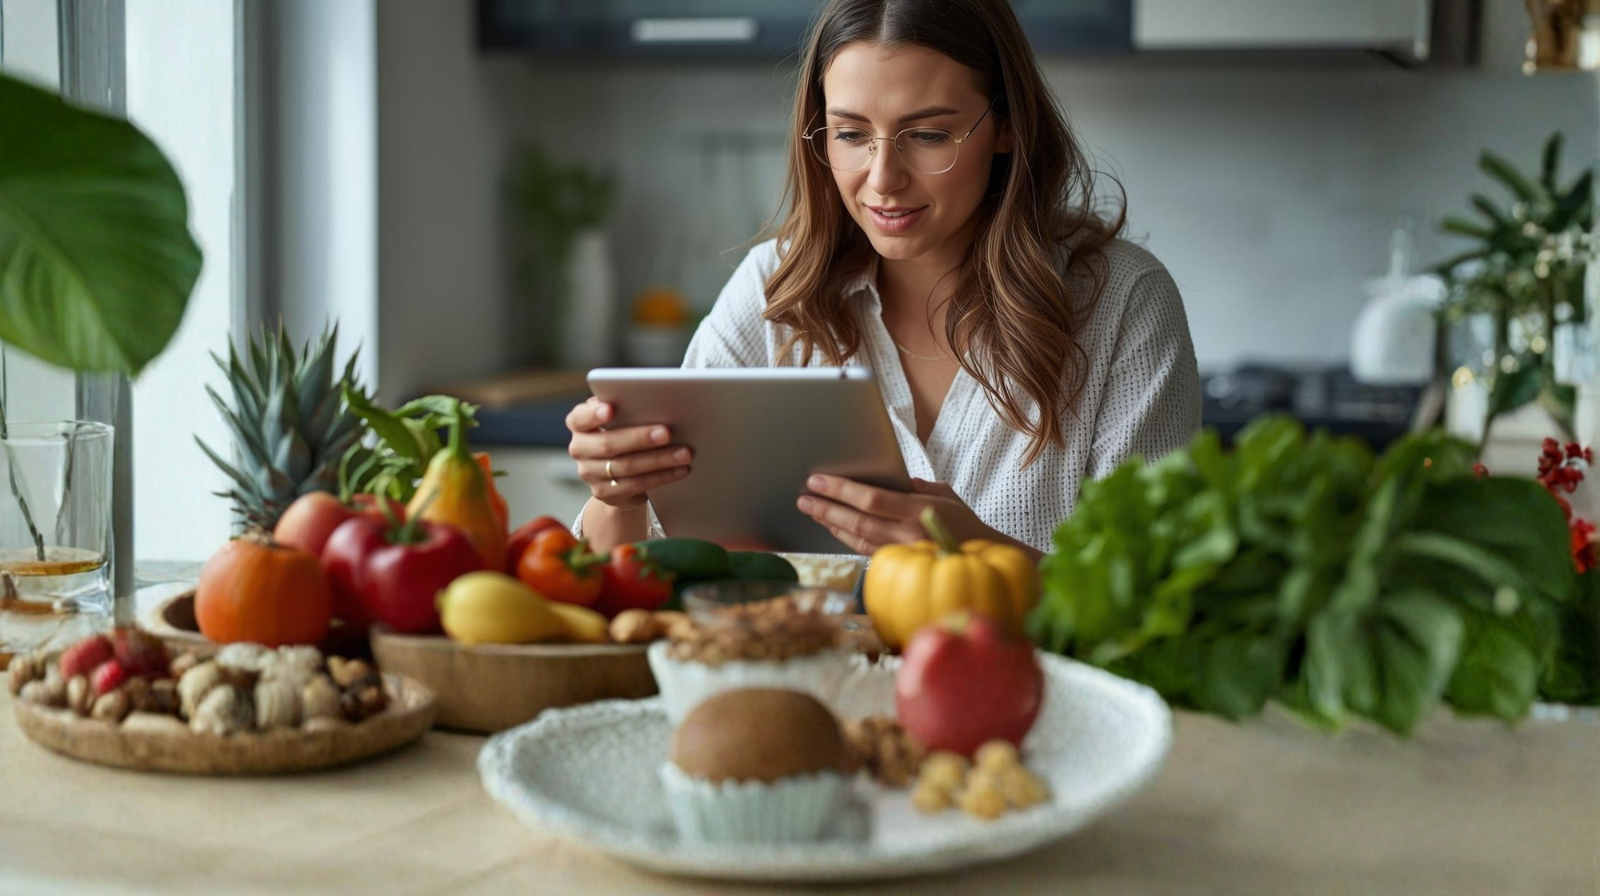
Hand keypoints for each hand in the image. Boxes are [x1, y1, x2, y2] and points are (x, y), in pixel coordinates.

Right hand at [566, 397, 692, 509]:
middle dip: (640, 438)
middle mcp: (579, 449)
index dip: (593, 414)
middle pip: (609, 444)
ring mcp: (589, 473)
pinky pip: (636, 485)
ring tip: (684, 453)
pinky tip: (679, 470)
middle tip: (666, 433)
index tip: (609, 409)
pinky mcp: (604, 493)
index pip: (580, 418)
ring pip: (626, 466)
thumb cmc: (623, 432)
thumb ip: (627, 408)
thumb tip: (656, 402)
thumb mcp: (620, 417)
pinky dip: (661, 477)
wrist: (617, 471)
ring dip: (659, 460)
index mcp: (579, 424)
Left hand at [796, 475, 1036, 558]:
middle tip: (804, 499)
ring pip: (857, 539)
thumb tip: (894, 479)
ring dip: (832, 524)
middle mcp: (907, 535)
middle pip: (857, 521)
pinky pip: (867, 552)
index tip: (817, 481)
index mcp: (918, 512)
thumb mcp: (946, 496)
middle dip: (827, 509)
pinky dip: (848, 539)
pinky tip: (835, 529)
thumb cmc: (966, 524)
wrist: (987, 562)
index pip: (871, 499)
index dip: (841, 490)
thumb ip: (918, 486)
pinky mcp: (901, 568)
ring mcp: (903, 555)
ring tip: (813, 511)